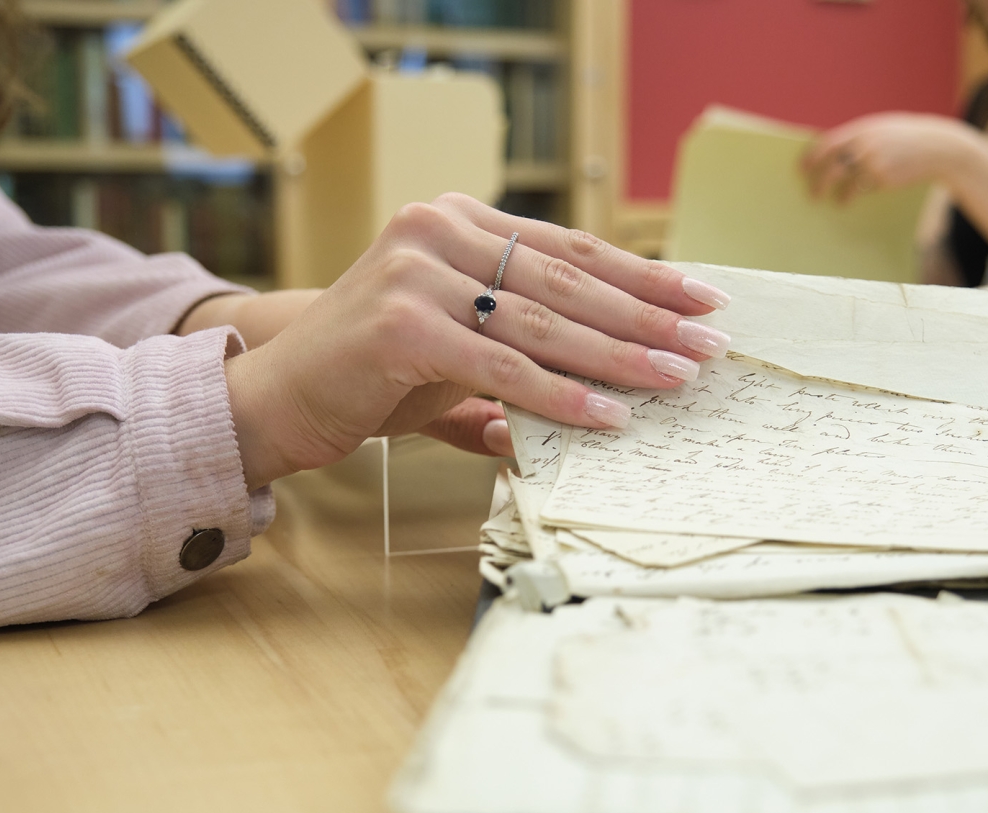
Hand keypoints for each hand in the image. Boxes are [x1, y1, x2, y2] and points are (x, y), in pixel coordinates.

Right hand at [225, 193, 730, 488]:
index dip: (643, 275)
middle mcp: (439, 232)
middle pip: (568, 281)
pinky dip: (562, 396)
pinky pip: (503, 368)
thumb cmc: (372, 372)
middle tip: (710, 343)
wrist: (278, 395)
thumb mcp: (458, 347)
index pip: (570, 249)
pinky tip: (610, 415)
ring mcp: (418, 274)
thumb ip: (523, 352)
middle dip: (649, 316)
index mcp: (459, 222)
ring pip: (544, 324)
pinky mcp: (403, 326)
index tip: (702, 299)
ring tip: (679, 378)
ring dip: (621, 356)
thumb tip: (611, 386)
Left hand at [801, 113, 982, 203]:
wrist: (937, 147)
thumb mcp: (882, 128)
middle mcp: (866, 146)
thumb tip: (836, 152)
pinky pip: (864, 189)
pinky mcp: (885, 179)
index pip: (829, 143)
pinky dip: (854, 195)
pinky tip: (847, 201)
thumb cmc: (907, 137)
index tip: (802, 167)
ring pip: (847, 183)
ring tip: (833, 200)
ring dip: (837, 193)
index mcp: (863, 129)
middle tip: (812, 192)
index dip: (812, 156)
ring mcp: (876, 164)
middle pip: (834, 167)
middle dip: (820, 181)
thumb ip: (860, 137)